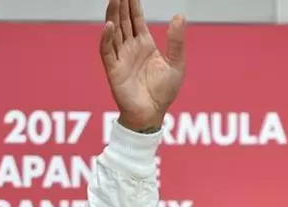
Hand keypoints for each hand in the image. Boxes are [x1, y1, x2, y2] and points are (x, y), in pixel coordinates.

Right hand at [100, 0, 186, 131]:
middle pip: (123, 21)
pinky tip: (110, 25)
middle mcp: (131, 48)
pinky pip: (107, 51)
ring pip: (114, 32)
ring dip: (113, 15)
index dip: (133, 5)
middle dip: (121, 5)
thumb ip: (176, 41)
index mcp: (145, 45)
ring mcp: (121, 58)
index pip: (136, 20)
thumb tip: (180, 15)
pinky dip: (107, 38)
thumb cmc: (164, 92)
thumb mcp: (176, 64)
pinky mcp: (113, 70)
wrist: (153, 114)